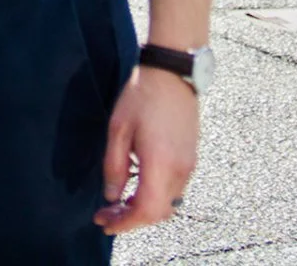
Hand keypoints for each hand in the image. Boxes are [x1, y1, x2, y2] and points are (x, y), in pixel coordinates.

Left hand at [94, 67, 196, 233]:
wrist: (172, 72)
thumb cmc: (142, 96)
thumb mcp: (118, 130)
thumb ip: (114, 167)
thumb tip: (112, 196)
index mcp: (161, 163)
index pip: (146, 210)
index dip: (124, 223)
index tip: (105, 222)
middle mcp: (180, 169)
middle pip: (158, 212)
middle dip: (131, 219)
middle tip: (106, 214)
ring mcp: (189, 164)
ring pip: (167, 203)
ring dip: (143, 208)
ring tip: (118, 203)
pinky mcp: (191, 157)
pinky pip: (174, 189)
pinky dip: (155, 196)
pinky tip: (136, 187)